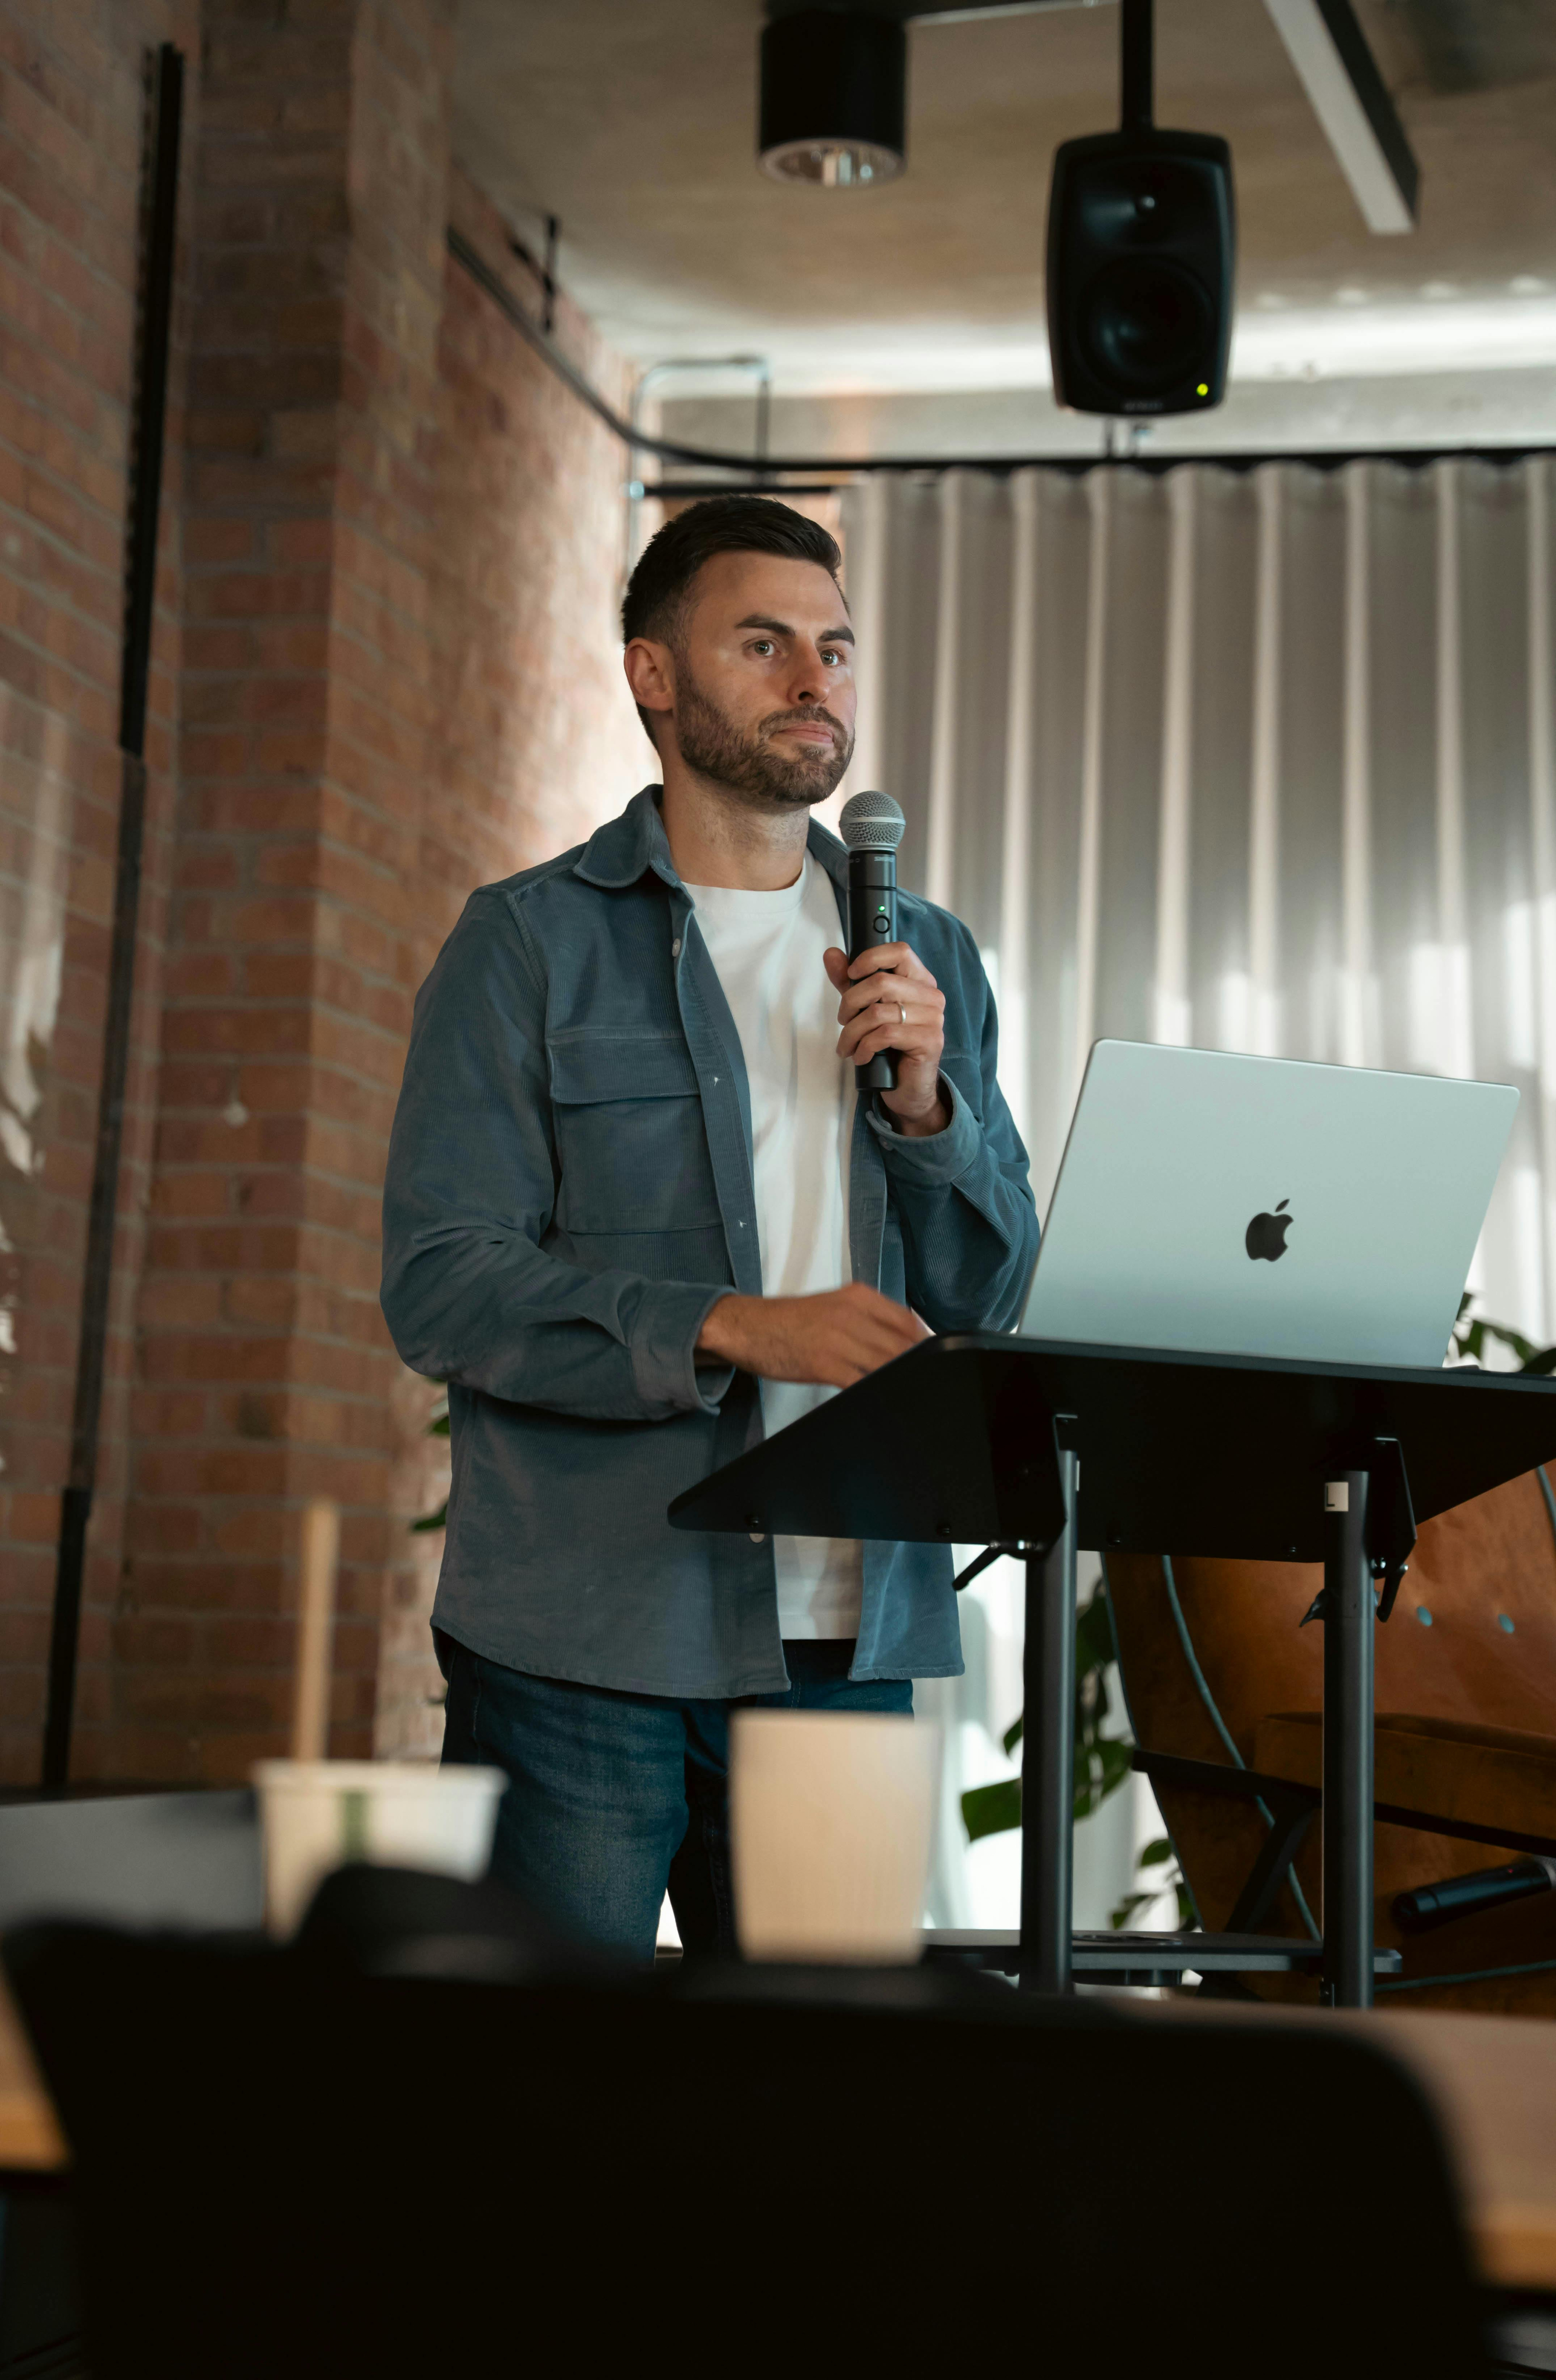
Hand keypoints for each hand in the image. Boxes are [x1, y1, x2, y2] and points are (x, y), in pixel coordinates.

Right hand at [696, 1283, 929, 1388]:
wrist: (745, 1326)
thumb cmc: (786, 1320)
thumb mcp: (832, 1306)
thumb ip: (866, 1318)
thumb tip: (898, 1340)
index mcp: (858, 1296)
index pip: (908, 1320)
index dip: (926, 1343)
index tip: (934, 1359)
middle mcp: (852, 1313)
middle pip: (903, 1344)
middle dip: (917, 1365)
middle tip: (927, 1382)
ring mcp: (839, 1339)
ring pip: (887, 1364)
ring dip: (899, 1379)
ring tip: (910, 1394)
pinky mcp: (824, 1363)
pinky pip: (861, 1382)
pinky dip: (874, 1391)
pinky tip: (878, 1399)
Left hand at [824, 941, 948, 1135]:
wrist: (908, 1087)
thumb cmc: (888, 1046)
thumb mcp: (864, 1009)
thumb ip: (849, 982)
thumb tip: (831, 954)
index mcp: (919, 981)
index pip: (899, 951)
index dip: (870, 959)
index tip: (851, 974)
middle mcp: (931, 996)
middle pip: (881, 982)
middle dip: (850, 1003)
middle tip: (843, 1020)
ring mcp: (933, 1018)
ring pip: (878, 1012)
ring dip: (852, 1031)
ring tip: (847, 1045)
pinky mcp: (930, 1041)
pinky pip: (885, 1035)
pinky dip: (864, 1047)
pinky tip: (861, 1056)